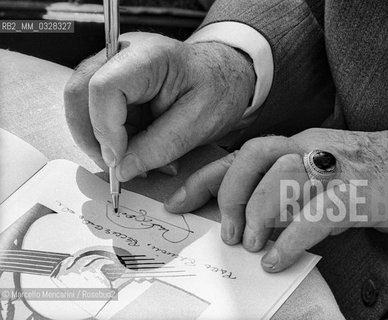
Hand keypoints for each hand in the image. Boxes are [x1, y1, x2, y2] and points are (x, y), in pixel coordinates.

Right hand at [64, 32, 254, 179]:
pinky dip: (114, 140)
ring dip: (104, 143)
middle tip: (117, 169)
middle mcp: (122, 53)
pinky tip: (140, 151)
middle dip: (93, 139)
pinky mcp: (114, 83)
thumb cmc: (219, 91)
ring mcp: (114, 66)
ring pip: (84, 107)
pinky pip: (98, 114)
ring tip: (139, 163)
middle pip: (80, 94)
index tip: (119, 161)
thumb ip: (160, 146)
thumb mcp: (199, 123)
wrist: (224, 76)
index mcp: (149, 56)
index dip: (104, 129)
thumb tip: (120, 169)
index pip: (104, 87)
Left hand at [165, 123, 387, 271]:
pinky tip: (277, 260)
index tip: (177, 201)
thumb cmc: (368, 173)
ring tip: (253, 245)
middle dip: (230, 194)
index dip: (203, 178)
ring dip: (258, 216)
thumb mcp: (320, 173)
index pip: (239, 154)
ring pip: (281, 179)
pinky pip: (314, 216)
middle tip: (229, 232)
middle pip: (254, 156)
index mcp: (297, 144)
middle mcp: (310, 149)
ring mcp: (334, 169)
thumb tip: (255, 220)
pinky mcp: (355, 195)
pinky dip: (289, 241)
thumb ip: (289, 189)